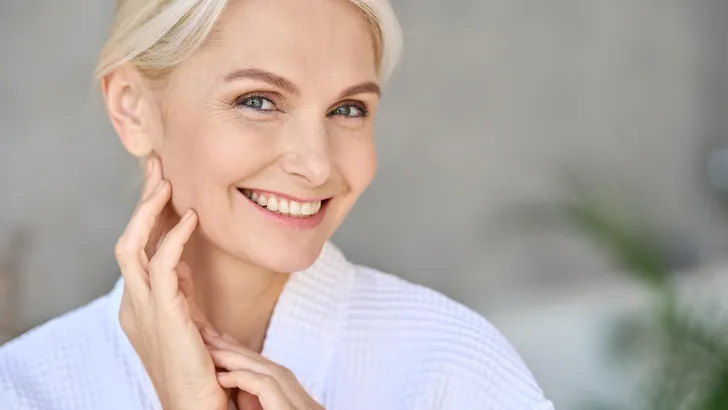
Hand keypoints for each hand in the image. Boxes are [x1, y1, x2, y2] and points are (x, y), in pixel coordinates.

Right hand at [114, 157, 227, 409]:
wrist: (199, 408)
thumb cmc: (202, 370)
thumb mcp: (190, 322)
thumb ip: (183, 294)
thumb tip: (186, 265)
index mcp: (140, 305)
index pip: (137, 248)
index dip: (147, 214)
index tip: (163, 184)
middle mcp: (135, 304)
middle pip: (128, 240)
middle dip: (142, 202)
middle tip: (157, 166)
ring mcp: (144, 311)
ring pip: (132, 247)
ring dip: (148, 211)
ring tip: (166, 180)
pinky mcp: (163, 317)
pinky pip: (161, 267)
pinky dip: (174, 238)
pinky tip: (191, 218)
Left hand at [202, 330, 324, 409]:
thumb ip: (256, 404)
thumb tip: (235, 386)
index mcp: (297, 404)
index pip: (269, 372)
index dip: (245, 355)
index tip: (223, 341)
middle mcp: (302, 401)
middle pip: (267, 366)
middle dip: (237, 350)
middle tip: (209, 334)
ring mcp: (299, 405)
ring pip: (267, 371)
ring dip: (236, 359)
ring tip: (209, 350)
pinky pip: (265, 386)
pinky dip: (242, 378)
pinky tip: (221, 376)